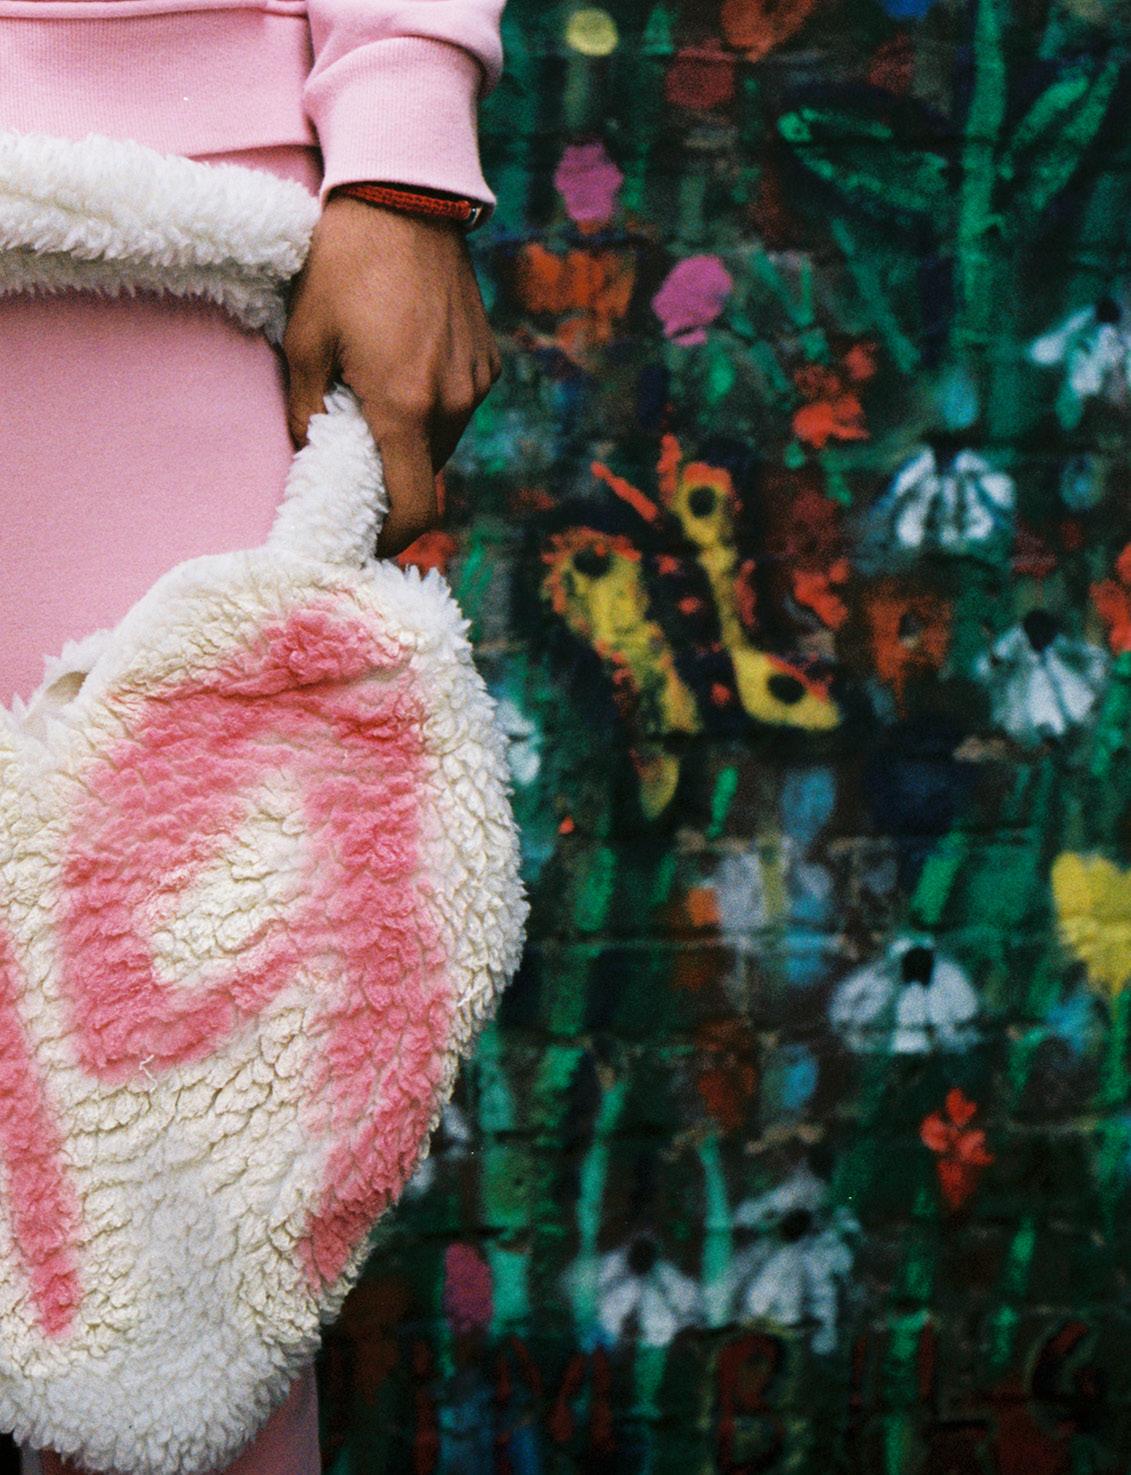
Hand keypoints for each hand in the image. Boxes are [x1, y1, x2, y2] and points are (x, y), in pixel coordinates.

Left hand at [283, 194, 500, 557]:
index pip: (413, 509)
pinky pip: (458, 406)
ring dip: (410, 440)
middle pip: (425, 476)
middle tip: (352, 453)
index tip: (367, 542)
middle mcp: (453, 403)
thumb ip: (309, 413)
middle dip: (392, 478)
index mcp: (404, 406)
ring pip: (442, 442)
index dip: (391, 539)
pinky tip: (403, 365)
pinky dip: (431, 406)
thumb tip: (314, 454)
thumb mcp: (305, 340)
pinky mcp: (488, 359)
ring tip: (374, 398)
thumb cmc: (341, 264)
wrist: (405, 195)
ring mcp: (476, 381)